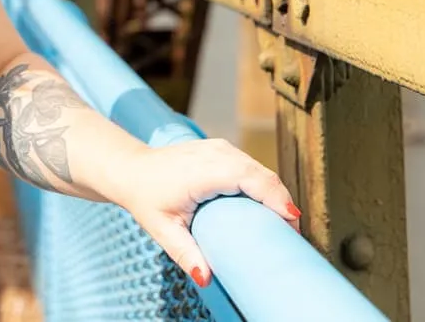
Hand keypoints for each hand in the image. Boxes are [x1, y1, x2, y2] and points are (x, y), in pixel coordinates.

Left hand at [113, 138, 300, 286]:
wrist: (132, 169)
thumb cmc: (146, 196)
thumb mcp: (163, 229)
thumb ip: (185, 253)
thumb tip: (205, 278)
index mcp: (204, 171)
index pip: (250, 179)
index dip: (275, 198)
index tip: (292, 222)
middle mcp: (216, 153)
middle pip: (262, 174)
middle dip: (281, 201)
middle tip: (292, 233)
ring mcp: (220, 148)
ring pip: (259, 169)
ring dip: (274, 193)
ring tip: (284, 223)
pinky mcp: (222, 149)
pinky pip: (250, 166)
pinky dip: (263, 184)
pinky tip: (267, 206)